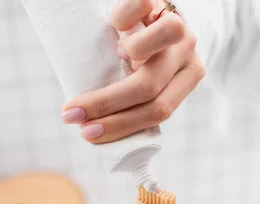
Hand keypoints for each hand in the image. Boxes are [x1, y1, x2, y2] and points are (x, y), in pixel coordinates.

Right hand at [61, 0, 203, 143]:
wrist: (157, 9)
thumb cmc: (146, 50)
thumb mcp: (150, 75)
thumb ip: (138, 97)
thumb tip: (94, 128)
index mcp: (187, 79)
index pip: (158, 111)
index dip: (121, 126)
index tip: (87, 134)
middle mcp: (187, 55)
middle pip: (149, 89)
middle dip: (106, 105)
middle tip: (72, 116)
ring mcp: (178, 27)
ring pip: (151, 50)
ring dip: (126, 57)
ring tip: (114, 54)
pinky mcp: (159, 1)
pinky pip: (139, 10)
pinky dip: (122, 18)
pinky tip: (116, 25)